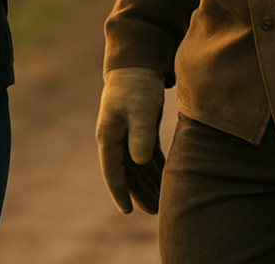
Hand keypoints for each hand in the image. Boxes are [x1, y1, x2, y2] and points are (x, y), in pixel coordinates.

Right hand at [96, 67, 164, 213]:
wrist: (137, 63)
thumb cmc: (136, 85)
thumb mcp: (140, 109)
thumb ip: (139, 134)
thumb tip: (139, 161)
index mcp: (109, 135)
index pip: (112, 170)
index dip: (119, 191)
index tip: (127, 211)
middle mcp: (115, 138)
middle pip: (127, 172)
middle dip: (140, 192)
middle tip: (156, 212)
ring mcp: (127, 134)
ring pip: (137, 166)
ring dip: (149, 182)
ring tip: (163, 201)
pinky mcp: (140, 129)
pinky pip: (146, 156)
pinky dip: (155, 168)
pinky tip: (165, 179)